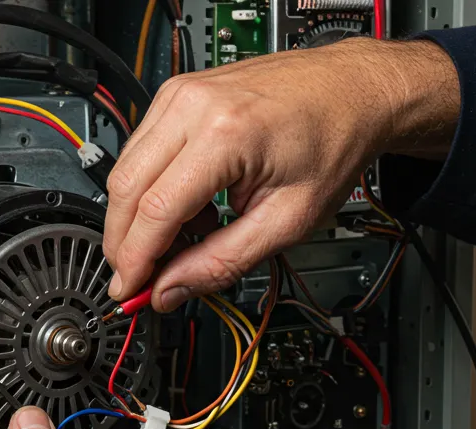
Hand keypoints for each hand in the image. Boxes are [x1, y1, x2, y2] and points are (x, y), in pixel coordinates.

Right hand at [103, 38, 458, 311]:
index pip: (155, 210)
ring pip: (127, 168)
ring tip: (186, 239)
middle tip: (141, 278)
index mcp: (225, 134)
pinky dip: (152, 188)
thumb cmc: (332, 142)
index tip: (131, 290)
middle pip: (126, 187)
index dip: (135, 260)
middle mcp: (193, 105)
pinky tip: (189, 207)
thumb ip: (222, 262)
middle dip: (125, 243)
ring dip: (139, 217)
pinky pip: (142, 150)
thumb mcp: (287, 221)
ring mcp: (180, 94)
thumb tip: (172, 289)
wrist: (350, 91)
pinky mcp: (178, 94)